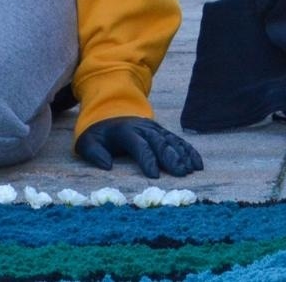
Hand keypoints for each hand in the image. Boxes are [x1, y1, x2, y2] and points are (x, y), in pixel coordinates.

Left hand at [75, 116, 203, 178]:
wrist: (109, 109)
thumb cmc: (98, 133)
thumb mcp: (87, 141)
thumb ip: (94, 153)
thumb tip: (107, 166)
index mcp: (126, 131)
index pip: (140, 145)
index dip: (147, 160)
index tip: (155, 176)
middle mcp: (143, 128)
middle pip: (160, 143)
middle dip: (171, 158)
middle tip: (181, 174)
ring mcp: (155, 129)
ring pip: (172, 141)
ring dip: (183, 155)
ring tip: (191, 170)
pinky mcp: (162, 132)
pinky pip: (178, 141)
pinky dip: (189, 151)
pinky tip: (197, 164)